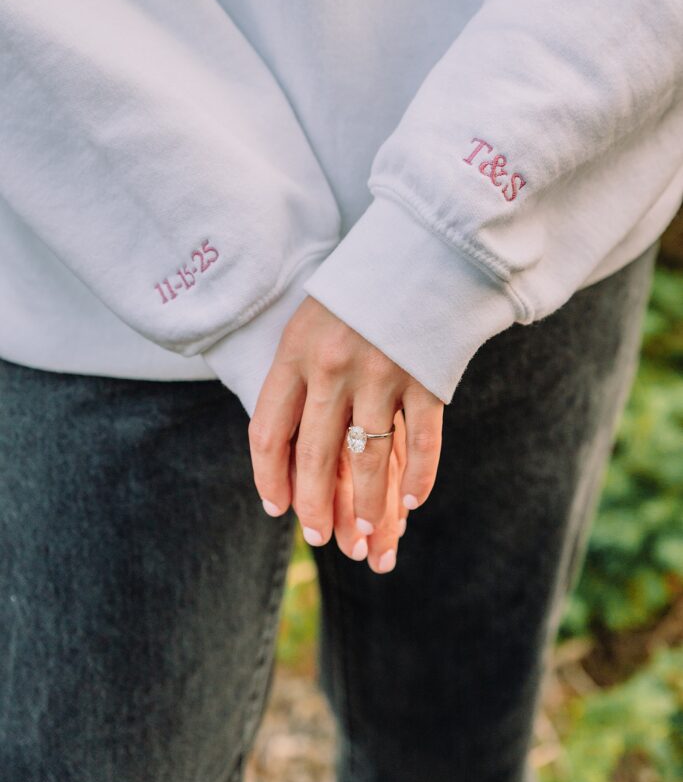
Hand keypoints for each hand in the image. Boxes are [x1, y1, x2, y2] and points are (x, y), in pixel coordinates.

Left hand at [248, 296, 443, 555]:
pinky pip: (423, 441)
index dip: (268, 476)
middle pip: (314, 454)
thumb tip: (289, 442)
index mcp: (295, 352)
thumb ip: (299, 375)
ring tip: (362, 535)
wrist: (420, 244)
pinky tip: (414, 502)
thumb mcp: (310, 321)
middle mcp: (334, 367)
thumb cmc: (357, 291)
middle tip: (319, 537)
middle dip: (314, 505)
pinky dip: (420, 476)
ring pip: (368, 459)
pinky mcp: (427, 377)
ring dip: (365, 505)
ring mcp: (383, 373)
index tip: (276, 507)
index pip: (268, 431)